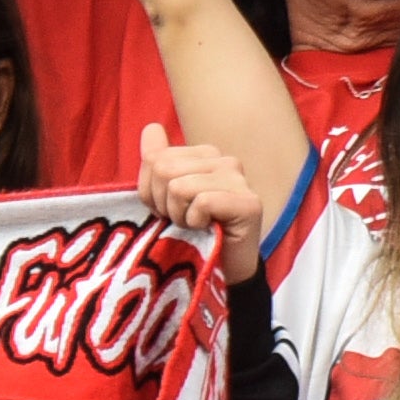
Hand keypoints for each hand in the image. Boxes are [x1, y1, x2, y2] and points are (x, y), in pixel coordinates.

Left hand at [138, 123, 264, 283]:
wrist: (220, 271)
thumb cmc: (193, 233)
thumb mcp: (164, 196)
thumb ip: (157, 160)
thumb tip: (152, 128)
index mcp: (204, 154)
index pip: (155, 159)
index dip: (151, 192)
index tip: (168, 210)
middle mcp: (224, 160)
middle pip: (164, 170)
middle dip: (163, 204)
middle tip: (182, 221)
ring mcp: (239, 179)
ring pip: (180, 187)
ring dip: (180, 216)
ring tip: (195, 226)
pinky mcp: (248, 203)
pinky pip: (202, 202)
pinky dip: (196, 222)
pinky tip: (209, 229)